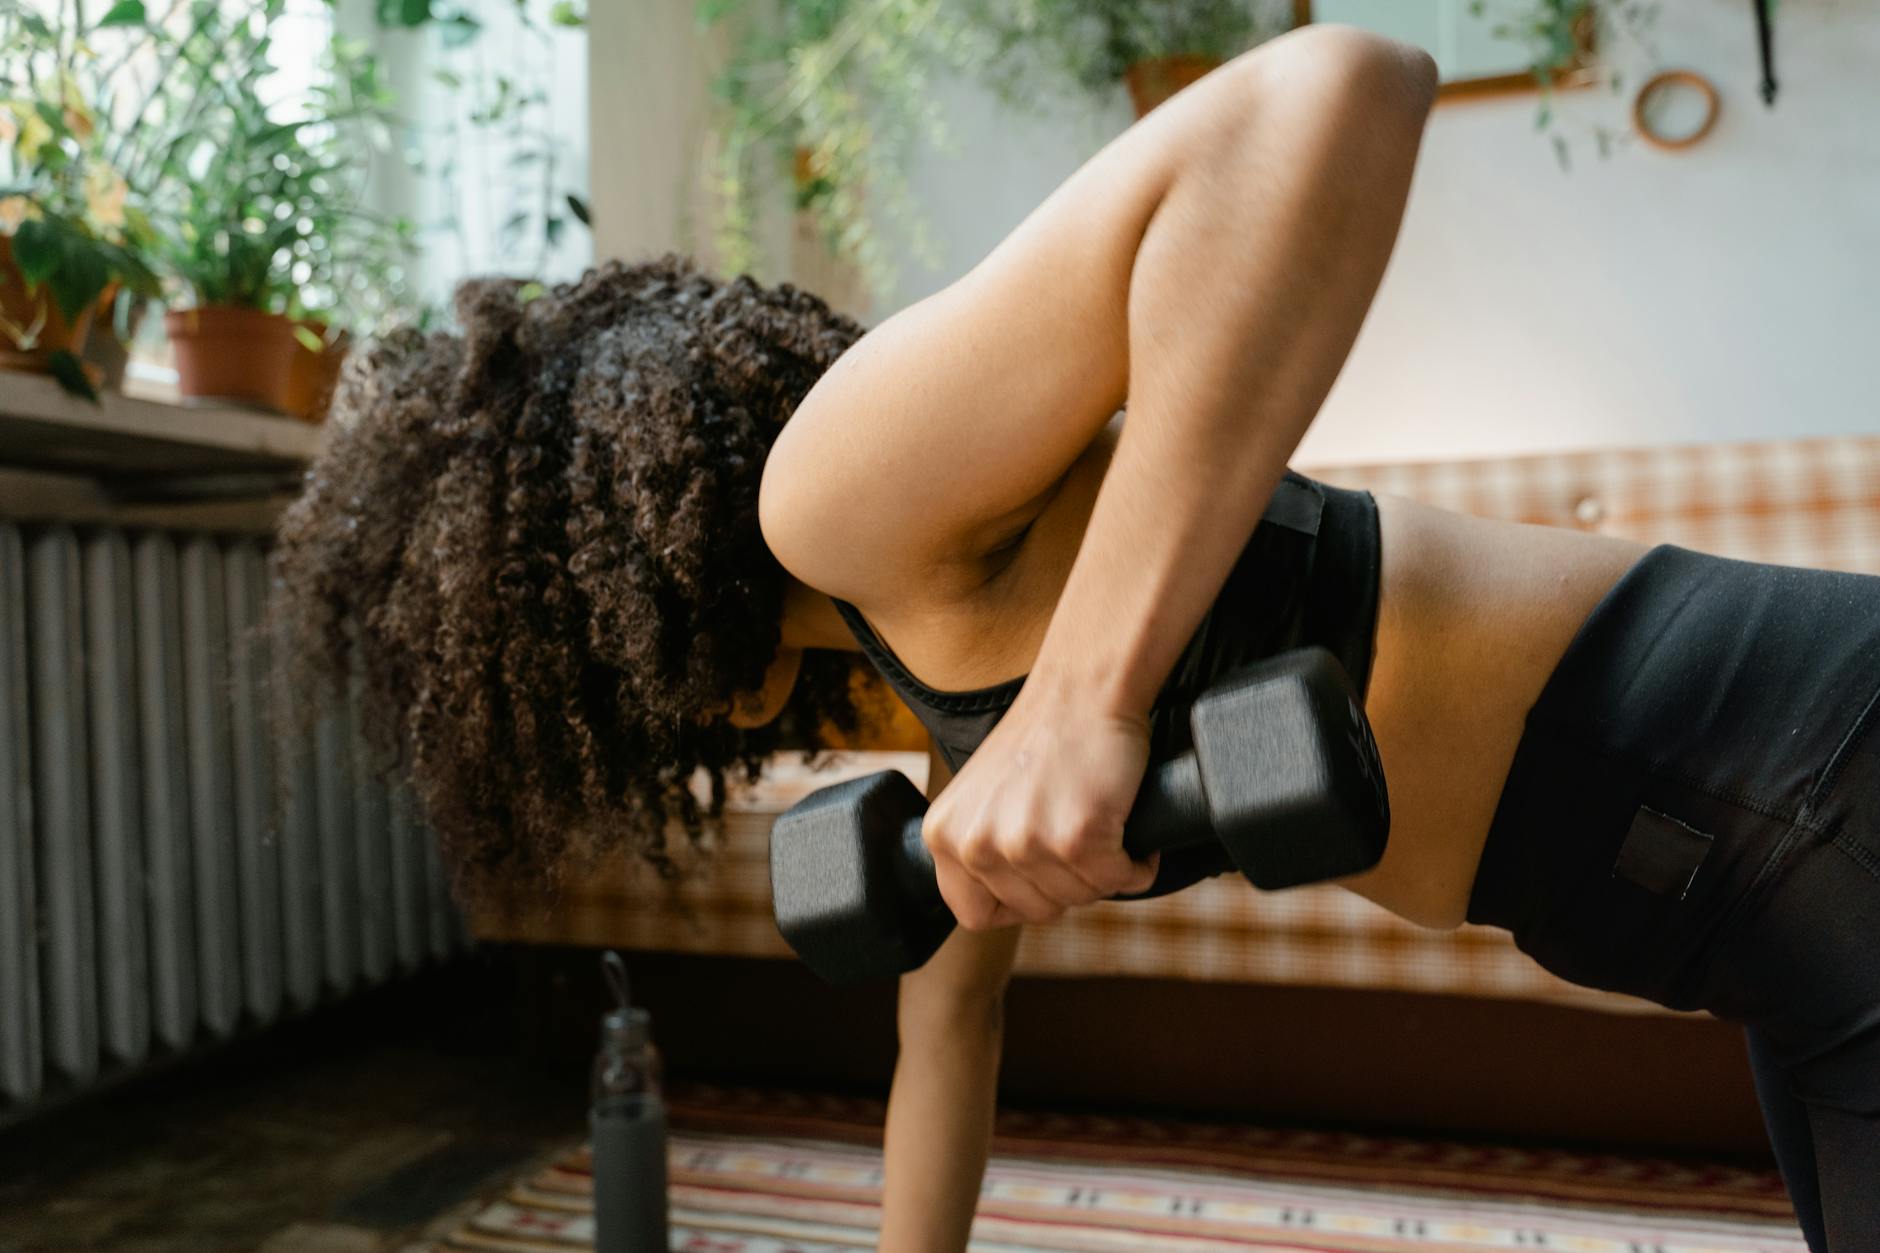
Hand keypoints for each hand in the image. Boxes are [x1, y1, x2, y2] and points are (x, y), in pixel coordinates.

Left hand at [921, 680, 1159, 930]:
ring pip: (1080, 899)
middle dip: (1067, 884)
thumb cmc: (1041, 741)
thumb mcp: (980, 799)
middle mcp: (975, 845)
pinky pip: (1120, 881)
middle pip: (1035, 911)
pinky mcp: (1076, 839)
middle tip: (1079, 838)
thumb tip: (1000, 907)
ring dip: (1104, 872)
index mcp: (943, 836)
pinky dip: (1137, 864)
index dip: (1015, 903)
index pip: (973, 914)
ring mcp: (1024, 844)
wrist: (1083, 690)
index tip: (1039, 877)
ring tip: (1103, 827)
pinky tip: (1131, 835)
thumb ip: (978, 849)